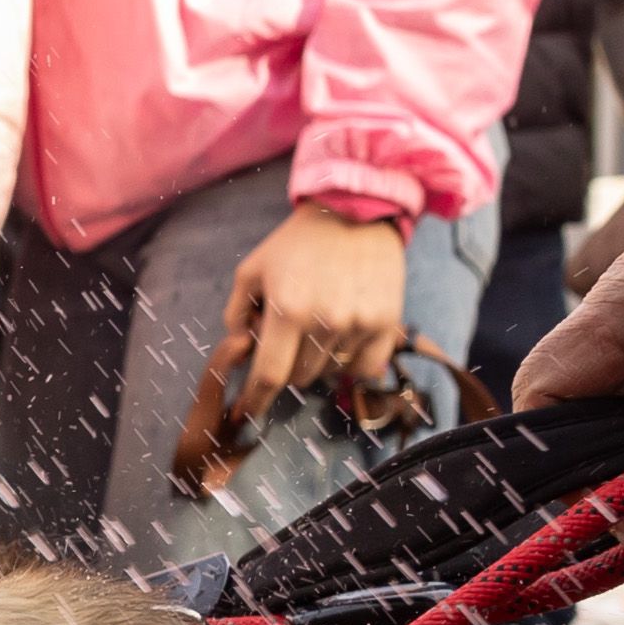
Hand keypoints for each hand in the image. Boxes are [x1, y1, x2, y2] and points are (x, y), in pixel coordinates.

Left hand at [213, 202, 410, 423]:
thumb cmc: (297, 243)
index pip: (269, 375)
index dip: (255, 400)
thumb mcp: (252, 269)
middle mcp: (325, 322)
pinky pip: (365, 368)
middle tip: (290, 335)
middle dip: (287, 364)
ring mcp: (359, 324)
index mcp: (287, 309)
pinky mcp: (387, 322)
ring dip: (319, 358)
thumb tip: (239, 349)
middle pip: (300, 377)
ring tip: (320, 322)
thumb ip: (236, 313)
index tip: (247, 412)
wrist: (356, 212)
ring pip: (331, 371)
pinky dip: (351, 363)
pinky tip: (344, 338)